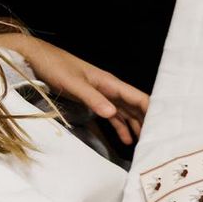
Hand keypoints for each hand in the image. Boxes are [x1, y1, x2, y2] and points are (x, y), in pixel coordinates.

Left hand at [0, 32, 147, 144]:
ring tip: (145, 143)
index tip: (166, 125)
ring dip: (137, 126)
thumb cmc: (55, 66)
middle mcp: (111, 90)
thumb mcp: (73, 83)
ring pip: (127, 113)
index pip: (140, 98)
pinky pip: (114, 116)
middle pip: (137, 107)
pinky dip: (121, 127)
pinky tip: (125, 139)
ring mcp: (104, 95)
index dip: (155, 110)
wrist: (36, 58)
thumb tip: (112, 114)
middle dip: (150, 122)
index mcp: (111, 84)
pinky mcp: (95, 101)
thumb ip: (93, 99)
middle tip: (160, 140)